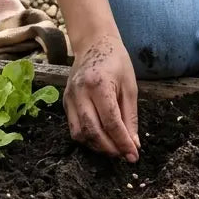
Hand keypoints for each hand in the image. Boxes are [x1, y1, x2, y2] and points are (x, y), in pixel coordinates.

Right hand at [64, 32, 139, 161]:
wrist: (94, 42)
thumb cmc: (116, 61)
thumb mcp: (129, 85)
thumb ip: (130, 116)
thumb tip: (133, 144)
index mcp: (99, 84)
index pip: (111, 121)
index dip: (123, 142)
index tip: (133, 155)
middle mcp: (80, 92)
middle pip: (92, 131)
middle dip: (109, 148)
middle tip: (124, 154)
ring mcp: (70, 97)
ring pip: (80, 134)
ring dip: (97, 146)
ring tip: (113, 147)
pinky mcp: (65, 101)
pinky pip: (74, 127)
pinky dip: (87, 137)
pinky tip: (101, 137)